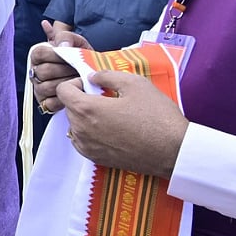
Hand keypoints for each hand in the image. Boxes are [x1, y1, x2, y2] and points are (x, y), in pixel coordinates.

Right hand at [30, 20, 89, 112]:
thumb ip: (67, 37)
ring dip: (66, 84)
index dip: (55, 55)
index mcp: (38, 56)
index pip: (39, 53)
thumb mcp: (76, 41)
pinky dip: (64, 99)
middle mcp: (35, 72)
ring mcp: (38, 89)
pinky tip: (75, 93)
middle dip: (64, 70)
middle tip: (79, 70)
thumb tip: (62, 45)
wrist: (92, 74)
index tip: (70, 56)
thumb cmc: (81, 57)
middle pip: (43, 71)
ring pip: (46, 87)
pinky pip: (50, 103)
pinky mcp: (45, 103)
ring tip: (80, 80)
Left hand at [57, 70, 187, 177]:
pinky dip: (90, 133)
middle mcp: (81, 130)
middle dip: (81, 99)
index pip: (62, 91)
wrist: (174, 151)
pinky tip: (110, 129)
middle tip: (104, 97)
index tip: (91, 84)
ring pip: (75, 125)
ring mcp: (88, 147)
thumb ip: (107, 76)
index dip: (74, 83)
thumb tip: (92, 77)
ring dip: (86, 117)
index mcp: (86, 109)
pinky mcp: (97, 159)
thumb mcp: (135, 84)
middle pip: (68, 108)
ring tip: (110, 114)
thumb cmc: (157, 117)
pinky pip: (82, 142)